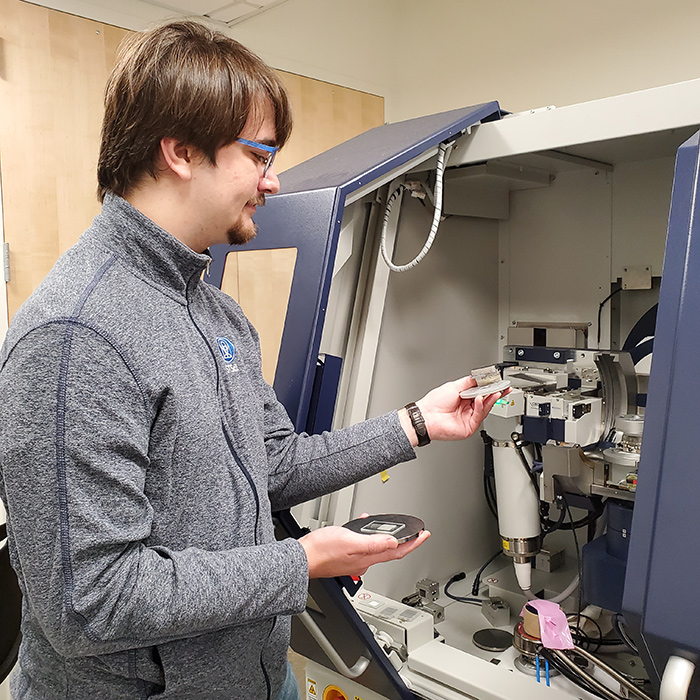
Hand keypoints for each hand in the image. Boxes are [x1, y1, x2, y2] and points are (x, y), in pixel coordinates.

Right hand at [299, 526, 429, 578]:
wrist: (301, 559)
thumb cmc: (321, 551)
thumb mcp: (349, 541)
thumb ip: (372, 543)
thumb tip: (394, 542)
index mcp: (367, 558)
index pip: (397, 551)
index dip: (414, 543)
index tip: (425, 535)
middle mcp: (363, 561)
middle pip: (391, 551)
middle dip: (405, 542)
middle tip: (416, 535)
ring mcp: (354, 560)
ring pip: (377, 548)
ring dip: (388, 539)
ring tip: (395, 530)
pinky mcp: (344, 556)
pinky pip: (364, 546)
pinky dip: (370, 537)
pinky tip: (363, 528)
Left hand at [400, 376, 509, 444]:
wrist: (427, 416)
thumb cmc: (434, 403)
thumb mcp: (454, 386)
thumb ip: (468, 382)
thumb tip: (479, 378)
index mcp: (464, 398)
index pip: (481, 392)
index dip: (490, 388)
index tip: (498, 382)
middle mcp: (467, 409)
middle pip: (486, 401)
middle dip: (495, 393)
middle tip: (503, 387)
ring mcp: (469, 418)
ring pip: (485, 408)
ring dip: (491, 399)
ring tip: (495, 391)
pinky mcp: (469, 427)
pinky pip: (479, 415)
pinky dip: (481, 406)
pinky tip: (480, 399)